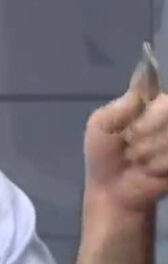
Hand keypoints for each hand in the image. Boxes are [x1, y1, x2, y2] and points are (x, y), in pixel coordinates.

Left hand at [84, 89, 167, 212]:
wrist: (113, 188)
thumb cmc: (104, 154)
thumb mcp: (102, 123)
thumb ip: (124, 103)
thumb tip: (142, 75)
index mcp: (149, 105)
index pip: (162, 96)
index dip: (151, 111)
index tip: (134, 123)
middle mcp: (167, 118)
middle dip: (144, 130)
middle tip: (130, 143)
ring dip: (149, 150)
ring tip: (138, 160)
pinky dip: (158, 164)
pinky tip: (149, 170)